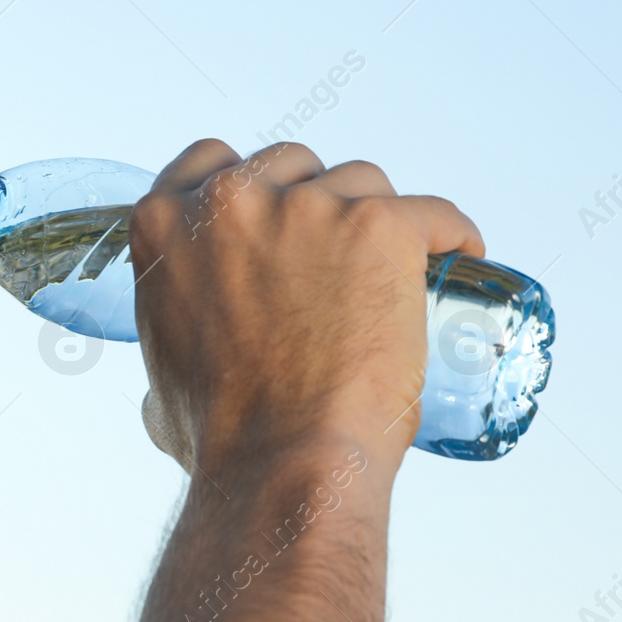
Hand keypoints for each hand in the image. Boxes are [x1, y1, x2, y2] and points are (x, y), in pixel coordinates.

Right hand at [129, 139, 483, 476]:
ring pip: (360, 181)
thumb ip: (173, 347)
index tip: (277, 208)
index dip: (251, 183)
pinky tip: (459, 254)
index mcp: (165, 225)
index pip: (209, 160)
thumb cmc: (221, 435)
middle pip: (290, 163)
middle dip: (314, 197)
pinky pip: (431, 212)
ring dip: (376, 216)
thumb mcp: (161, 371)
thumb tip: (183, 376)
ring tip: (398, 270)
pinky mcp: (377, 227)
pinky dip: (449, 233)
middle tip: (339, 254)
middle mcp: (228, 201)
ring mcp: (305, 209)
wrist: (279, 461)